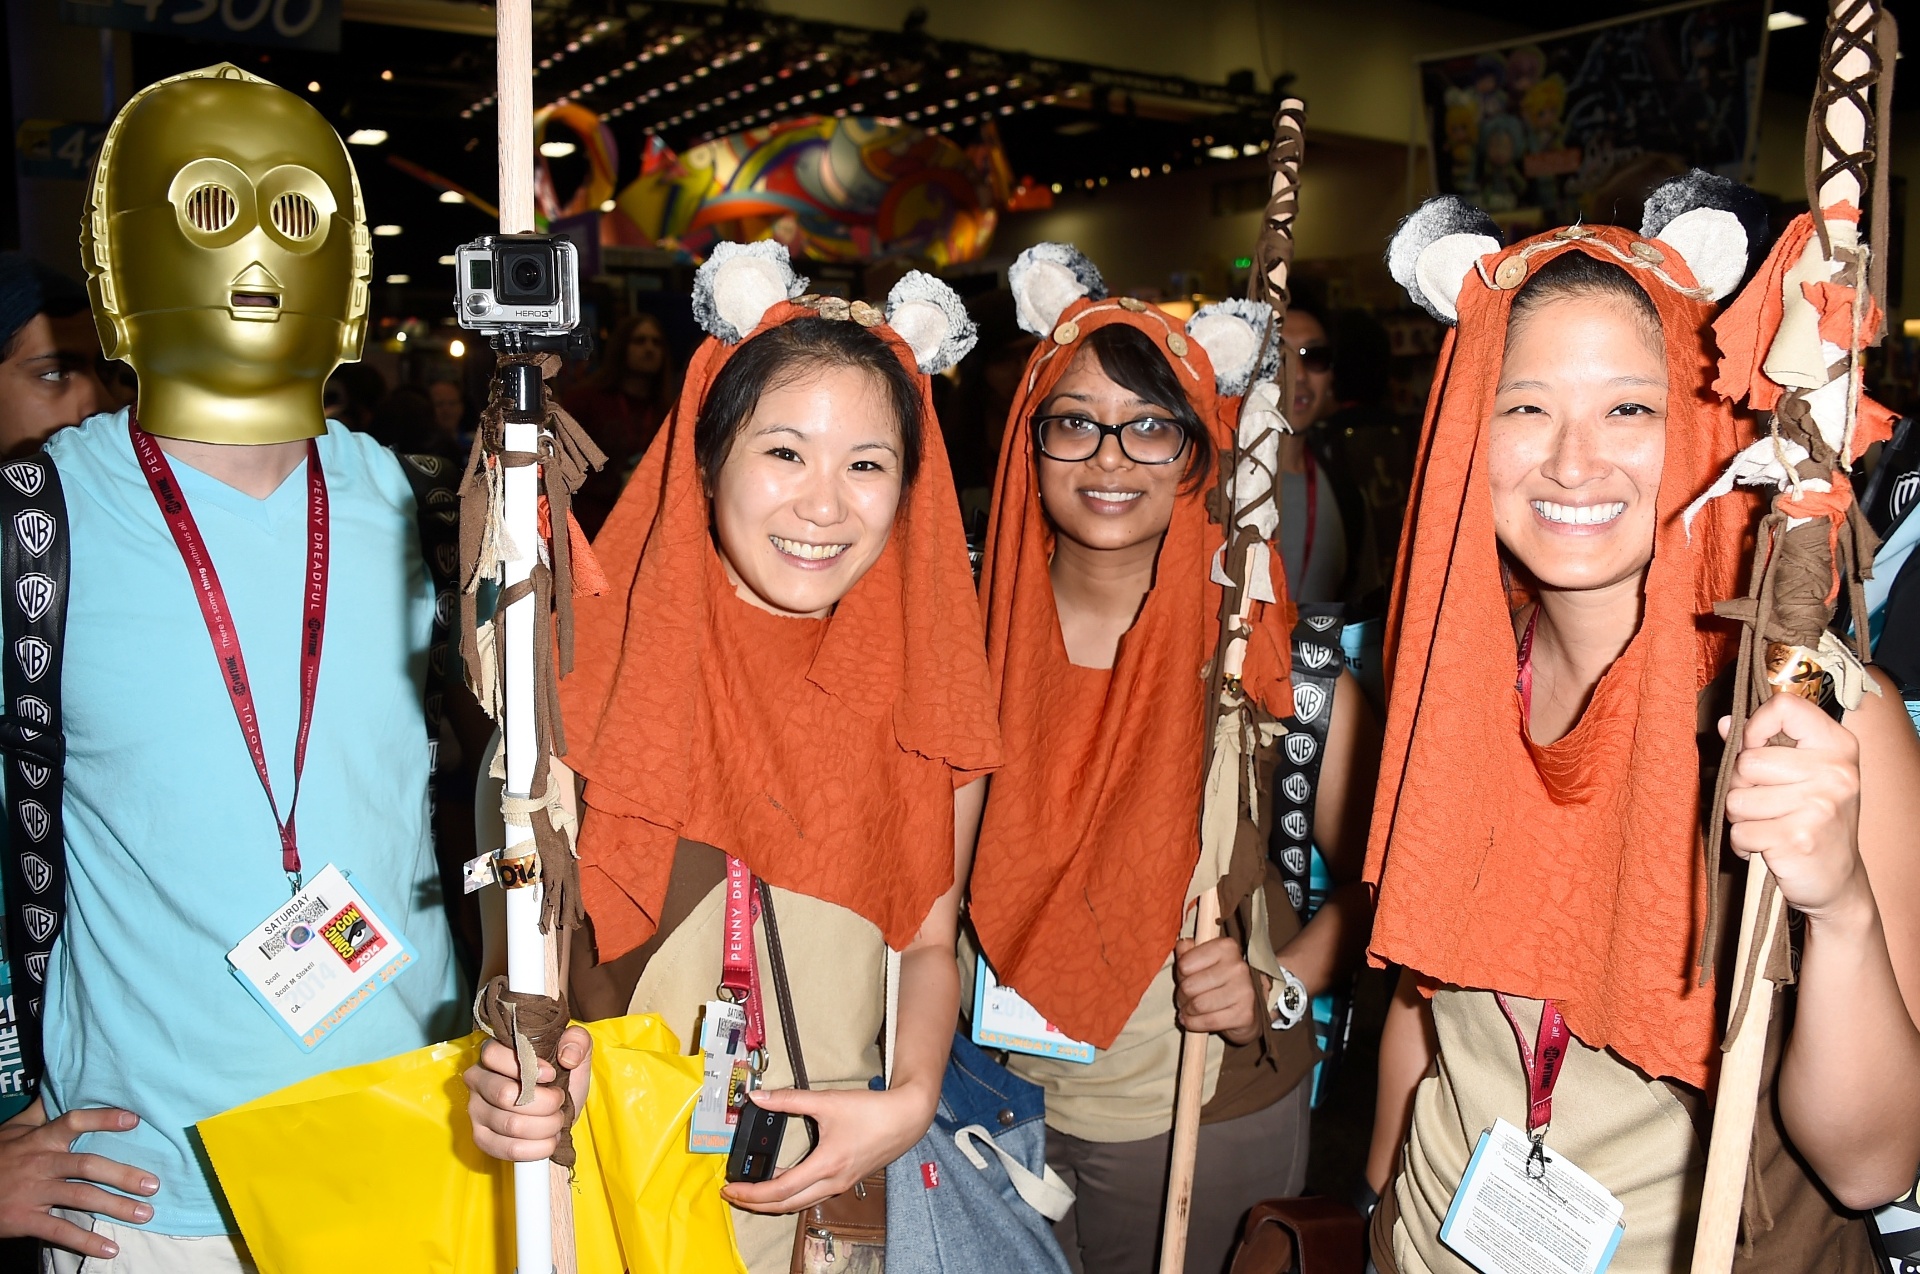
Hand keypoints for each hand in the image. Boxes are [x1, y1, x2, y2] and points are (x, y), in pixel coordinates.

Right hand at [0, 1105, 157, 1256]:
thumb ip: (41, 1114)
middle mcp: (41, 1163)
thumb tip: (62, 1087)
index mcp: (40, 1139)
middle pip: (87, 1165)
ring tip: (144, 1214)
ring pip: (80, 1197)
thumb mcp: (13, 1131)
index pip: (73, 1122)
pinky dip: (86, 1241)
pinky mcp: (25, 1220)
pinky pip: (59, 1230)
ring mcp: (33, 1192)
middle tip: (153, 1184)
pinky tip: (110, 1248)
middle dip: (123, 1175)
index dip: (103, 1119)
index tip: (134, 1120)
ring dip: (115, 1207)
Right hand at [464, 1026, 592, 1160]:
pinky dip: (536, 1148)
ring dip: (545, 1126)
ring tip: (557, 1120)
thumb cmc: (560, 1076)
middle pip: (504, 1094)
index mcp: (494, 1052)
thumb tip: (567, 1055)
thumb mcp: (575, 1051)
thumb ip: (577, 1040)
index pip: (494, 1055)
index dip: (527, 1067)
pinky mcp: (481, 1138)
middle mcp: (478, 1079)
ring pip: (510, 1124)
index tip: (551, 1075)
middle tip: (559, 1101)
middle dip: (544, 1103)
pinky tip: (548, 1140)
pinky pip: (507, 1149)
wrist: (558, 1107)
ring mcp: (476, 1110)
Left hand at [720, 1080, 936, 1214]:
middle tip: (733, 1194)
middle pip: (786, 1206)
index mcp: (825, 1165)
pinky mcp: (846, 1180)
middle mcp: (832, 1182)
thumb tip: (758, 1097)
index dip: (751, 1193)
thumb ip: (789, 1100)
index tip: (730, 1188)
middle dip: (755, 1203)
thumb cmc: (872, 1111)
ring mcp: (840, 1184)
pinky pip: (812, 1195)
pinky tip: (783, 1181)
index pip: (779, 1190)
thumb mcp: (827, 1101)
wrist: (907, 1118)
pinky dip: (791, 1195)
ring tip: (752, 1191)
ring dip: (773, 1202)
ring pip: (799, 1204)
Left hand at [1174, 935, 1263, 1045]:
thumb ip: (1188, 952)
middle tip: (1186, 998)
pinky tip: (1193, 1021)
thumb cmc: (1220, 980)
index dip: (1180, 974)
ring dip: (1187, 1011)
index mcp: (1226, 947)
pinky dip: (1194, 1024)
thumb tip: (1181, 945)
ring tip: (1190, 1009)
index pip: (1185, 963)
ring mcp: (1244, 991)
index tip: (1186, 978)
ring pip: (1197, 1005)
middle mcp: (1238, 966)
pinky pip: (1208, 1021)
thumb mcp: (1203, 961)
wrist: (1248, 1006)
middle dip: (1182, 996)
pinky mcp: (1245, 1014)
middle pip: (1189, 986)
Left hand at [1721, 692, 1868, 923]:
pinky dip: (1744, 844)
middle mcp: (1834, 772)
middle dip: (1742, 787)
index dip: (1755, 726)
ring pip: (1737, 799)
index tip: (1754, 747)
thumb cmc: (1812, 821)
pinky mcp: (1798, 839)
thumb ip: (1762, 745)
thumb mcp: (1801, 776)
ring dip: (1742, 818)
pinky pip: (1740, 831)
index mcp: (1837, 746)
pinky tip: (1769, 848)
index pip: (1785, 706)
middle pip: (1747, 761)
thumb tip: (1724, 723)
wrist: (1837, 882)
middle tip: (1767, 805)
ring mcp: (1819, 806)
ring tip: (1770, 827)